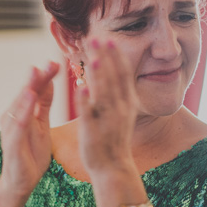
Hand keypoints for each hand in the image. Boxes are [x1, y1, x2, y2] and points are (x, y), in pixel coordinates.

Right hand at [0, 61, 59, 195]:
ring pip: (20, 105)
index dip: (45, 76)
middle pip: (27, 93)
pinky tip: (30, 97)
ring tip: (36, 73)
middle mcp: (13, 117)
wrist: (20, 183)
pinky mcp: (12, 143)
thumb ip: (44, 105)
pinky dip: (24, 109)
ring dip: (28, 88)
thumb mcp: (42, 126)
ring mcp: (11, 129)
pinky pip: (18, 123)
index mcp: (23, 113)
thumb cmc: (30, 154)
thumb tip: (50, 81)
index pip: (36, 90)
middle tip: (49, 62)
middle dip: (38, 77)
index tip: (56, 62)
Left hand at [74, 40, 137, 177]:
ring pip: (104, 94)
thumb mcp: (120, 112)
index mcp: (127, 103)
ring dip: (100, 75)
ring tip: (94, 56)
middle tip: (95, 37)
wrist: (114, 168)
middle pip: (113, 78)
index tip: (108, 39)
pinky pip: (90, 115)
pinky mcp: (94, 132)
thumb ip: (117, 92)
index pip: (122, 74)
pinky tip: (80, 88)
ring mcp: (108, 121)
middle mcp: (120, 109)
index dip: (116, 56)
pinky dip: (85, 101)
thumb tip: (112, 72)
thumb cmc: (113, 139)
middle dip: (105, 57)